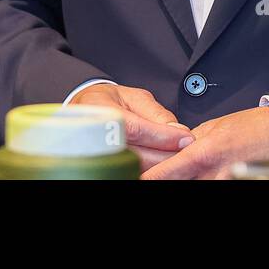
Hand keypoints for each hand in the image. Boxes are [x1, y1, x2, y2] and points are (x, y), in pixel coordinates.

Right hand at [71, 83, 193, 171]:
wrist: (83, 111)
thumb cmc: (109, 102)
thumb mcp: (133, 97)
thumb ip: (155, 112)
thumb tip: (177, 129)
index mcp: (103, 112)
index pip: (137, 129)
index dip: (163, 136)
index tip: (186, 138)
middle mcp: (96, 137)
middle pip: (136, 155)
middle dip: (165, 154)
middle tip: (186, 150)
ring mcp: (97, 157)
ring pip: (134, 167)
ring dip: (158, 163)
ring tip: (174, 155)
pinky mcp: (102, 168)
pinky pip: (130, 172)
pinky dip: (148, 168)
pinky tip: (160, 162)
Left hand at [141, 106, 268, 179]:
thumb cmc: (252, 127)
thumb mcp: (214, 126)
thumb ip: (190, 140)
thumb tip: (174, 148)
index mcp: (201, 154)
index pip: (162, 173)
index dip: (146, 176)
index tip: (135, 174)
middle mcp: (210, 174)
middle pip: (174, 184)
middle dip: (164, 177)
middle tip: (155, 170)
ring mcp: (222, 183)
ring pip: (191, 186)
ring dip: (183, 179)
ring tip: (185, 170)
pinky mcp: (233, 184)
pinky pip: (207, 185)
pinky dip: (200, 180)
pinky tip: (199, 174)